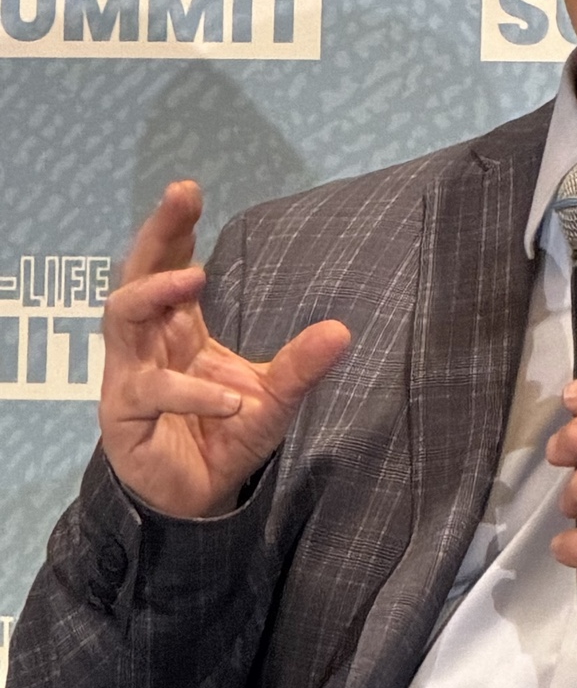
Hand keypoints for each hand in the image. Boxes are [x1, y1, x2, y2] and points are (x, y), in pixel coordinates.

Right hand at [99, 181, 350, 520]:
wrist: (196, 496)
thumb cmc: (224, 432)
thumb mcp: (273, 396)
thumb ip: (301, 364)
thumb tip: (342, 330)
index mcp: (177, 329)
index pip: (169, 266)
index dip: (176, 230)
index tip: (189, 191)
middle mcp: (147, 344)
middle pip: (137, 275)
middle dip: (157, 234)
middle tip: (180, 195)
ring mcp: (129, 377)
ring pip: (123, 320)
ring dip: (155, 294)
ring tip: (194, 279)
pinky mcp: (125, 416)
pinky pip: (151, 392)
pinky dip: (192, 392)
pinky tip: (231, 398)